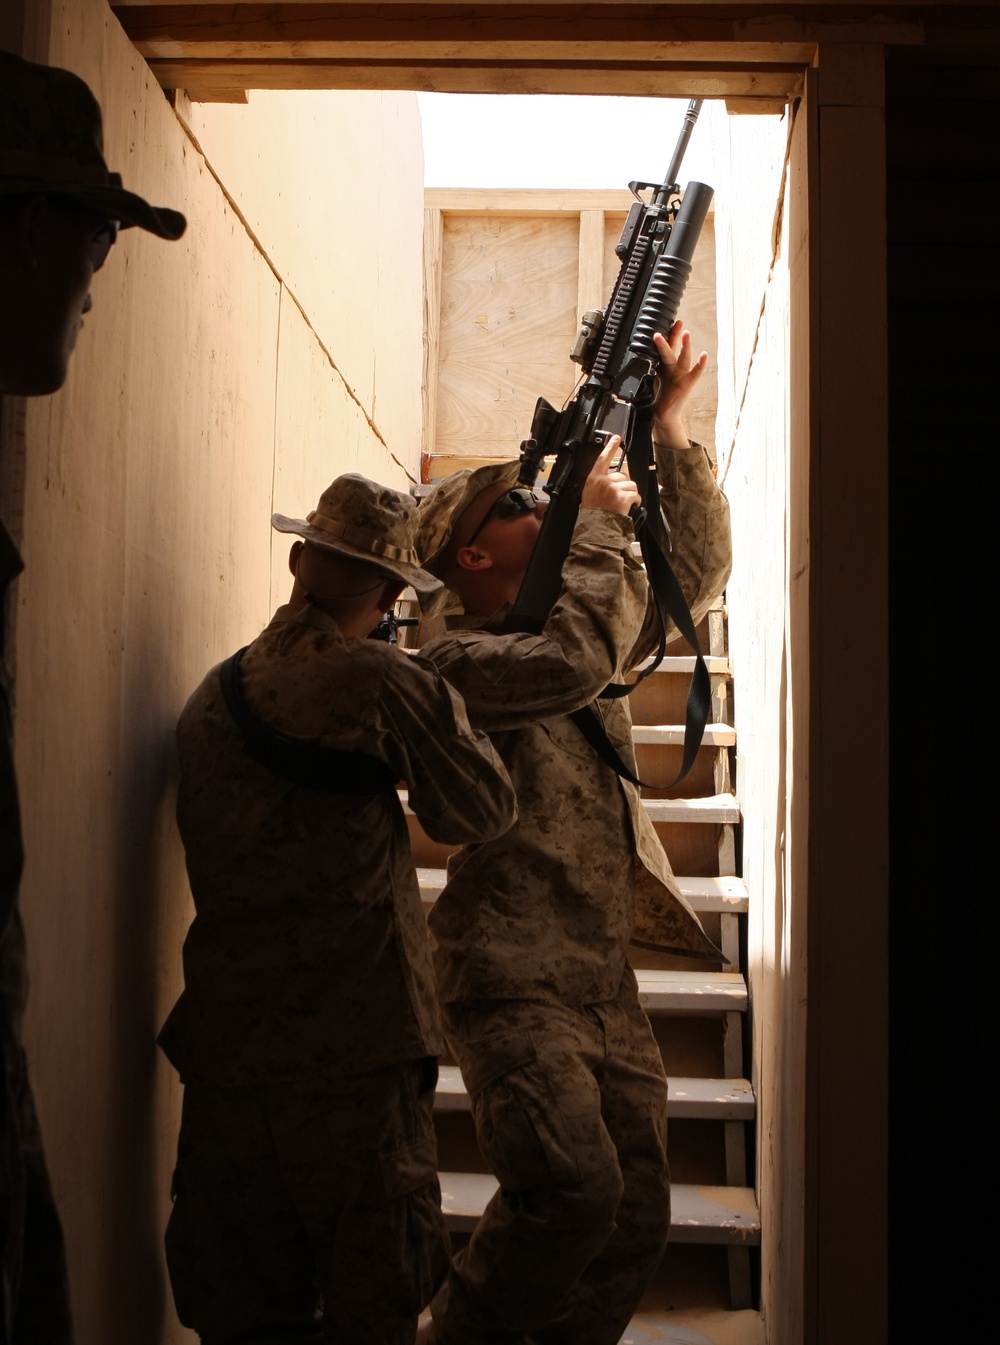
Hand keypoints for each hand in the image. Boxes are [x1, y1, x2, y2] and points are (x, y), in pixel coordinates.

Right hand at [581, 438, 640, 515]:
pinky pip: (635, 494)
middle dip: (624, 485)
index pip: (602, 459)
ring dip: (630, 494)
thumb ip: (598, 483)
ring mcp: (613, 488)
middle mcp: (603, 481)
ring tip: (622, 504)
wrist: (596, 528)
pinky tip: (628, 506)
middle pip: (622, 475)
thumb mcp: (589, 494)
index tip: (616, 438)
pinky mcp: (622, 496)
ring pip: (630, 485)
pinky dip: (635, 501)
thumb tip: (611, 479)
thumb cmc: (592, 514)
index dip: (610, 447)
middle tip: (618, 497)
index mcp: (593, 479)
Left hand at [652, 320, 707, 443]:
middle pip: (674, 349)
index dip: (660, 339)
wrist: (664, 414)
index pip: (661, 350)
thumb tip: (625, 363)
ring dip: (685, 345)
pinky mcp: (688, 383)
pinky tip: (704, 355)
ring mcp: (681, 374)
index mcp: (662, 366)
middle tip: (677, 322)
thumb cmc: (656, 398)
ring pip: (684, 357)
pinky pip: (695, 372)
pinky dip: (700, 364)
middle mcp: (673, 367)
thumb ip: (642, 372)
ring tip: (686, 333)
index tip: (656, 328)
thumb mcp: (648, 382)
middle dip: (675, 335)